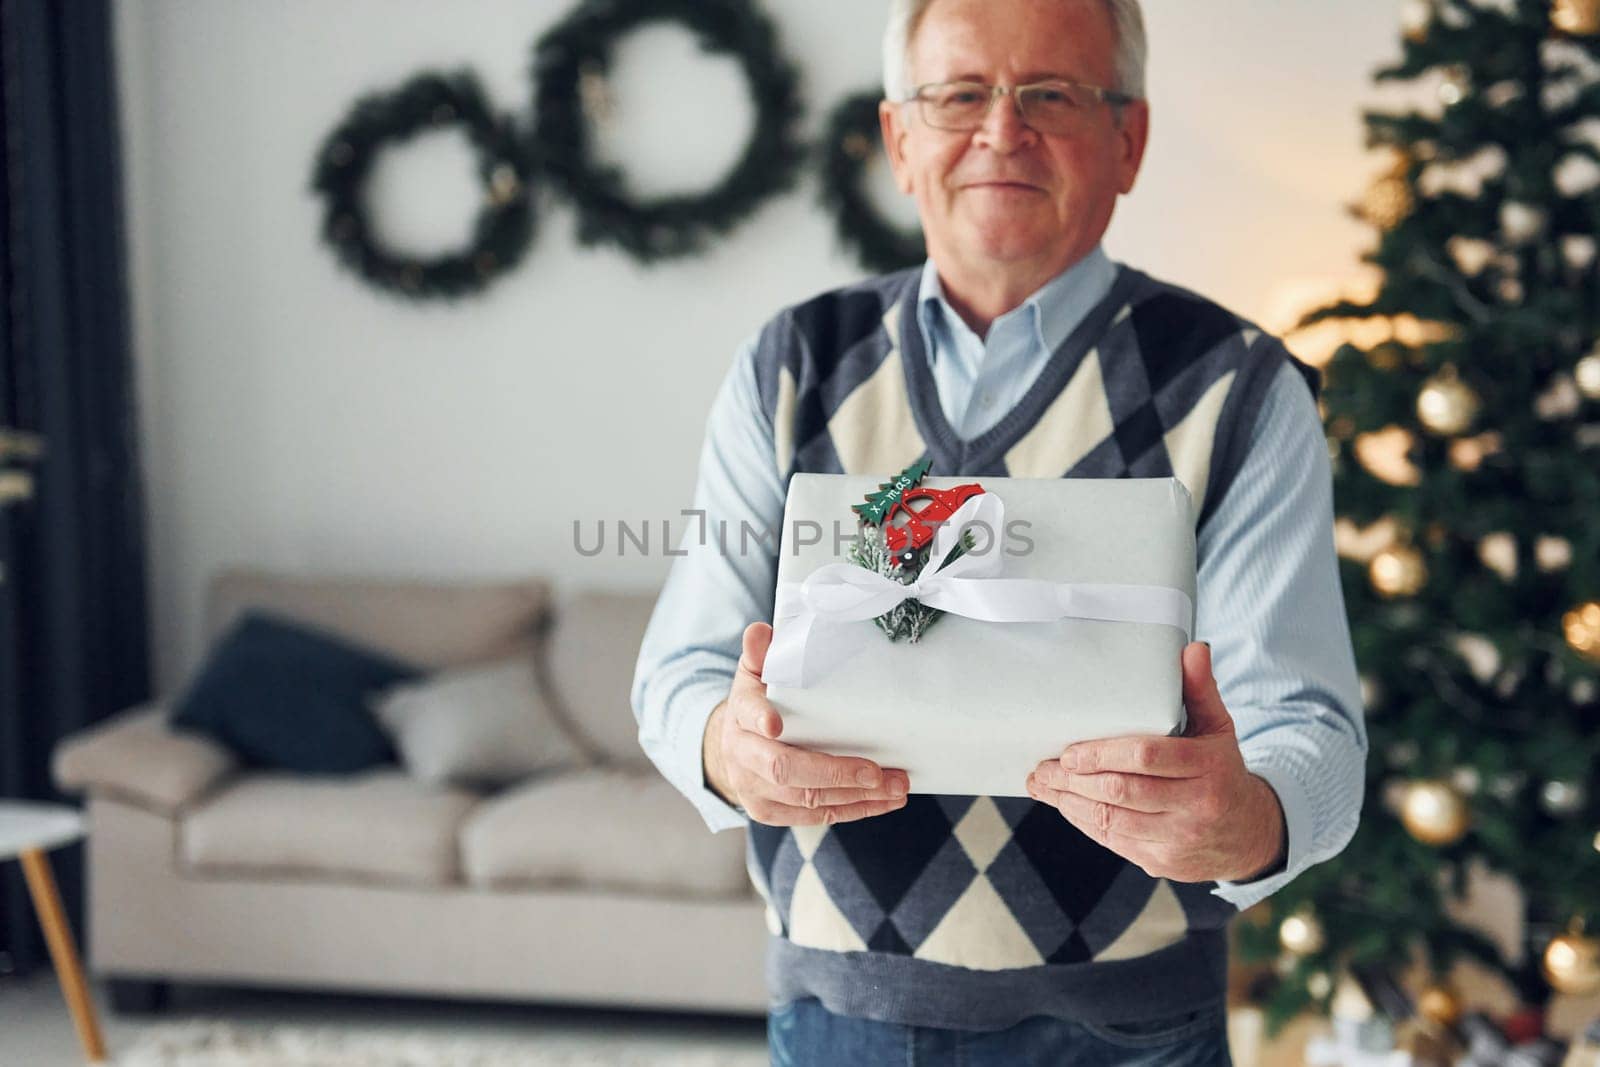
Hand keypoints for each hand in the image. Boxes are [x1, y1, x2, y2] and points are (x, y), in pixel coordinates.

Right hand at [703, 622, 910, 825]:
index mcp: (738, 716)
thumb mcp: (753, 674)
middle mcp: (742, 756)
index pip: (746, 714)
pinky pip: (814, 817)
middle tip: (876, 771)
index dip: (760, 719)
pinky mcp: (771, 813)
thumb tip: (761, 631)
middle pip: (784, 769)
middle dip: (834, 772)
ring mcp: (755, 790)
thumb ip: (760, 654)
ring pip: (806, 799)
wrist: (731, 749)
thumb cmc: (754, 706)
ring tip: (896, 786)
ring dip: (856, 795)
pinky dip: (852, 810)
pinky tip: (881, 801)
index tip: (776, 725)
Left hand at [1025, 642, 1285, 883]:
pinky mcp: (1162, 862)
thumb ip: (1200, 689)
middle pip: (1122, 792)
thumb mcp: (1218, 728)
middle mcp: (1196, 807)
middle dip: (1075, 779)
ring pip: (1112, 820)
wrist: (1247, 834)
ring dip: (1070, 802)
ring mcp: (1178, 839)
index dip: (1102, 754)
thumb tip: (1193, 648)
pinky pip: (1113, 841)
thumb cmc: (1221, 770)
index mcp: (1208, 768)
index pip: (1147, 757)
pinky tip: (1065, 805)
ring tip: (1044, 784)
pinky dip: (1084, 822)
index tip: (1070, 751)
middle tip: (1043, 766)